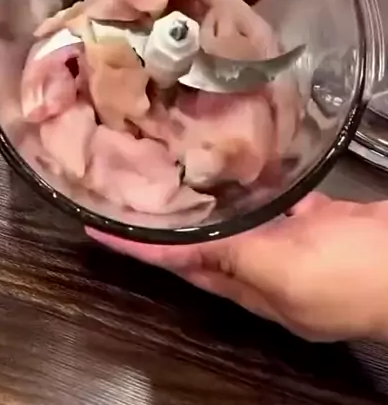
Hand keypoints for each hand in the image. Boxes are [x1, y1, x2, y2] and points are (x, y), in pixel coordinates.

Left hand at [87, 194, 387, 342]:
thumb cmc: (351, 276)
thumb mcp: (284, 271)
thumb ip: (230, 258)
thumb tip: (174, 252)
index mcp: (250, 287)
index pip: (178, 265)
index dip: (139, 248)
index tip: (96, 226)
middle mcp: (265, 267)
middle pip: (201, 243)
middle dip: (166, 219)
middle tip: (129, 185)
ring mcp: (292, 241)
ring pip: (236, 218)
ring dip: (207, 198)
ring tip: (173, 165)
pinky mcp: (317, 217)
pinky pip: (275, 199)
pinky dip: (254, 182)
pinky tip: (244, 160)